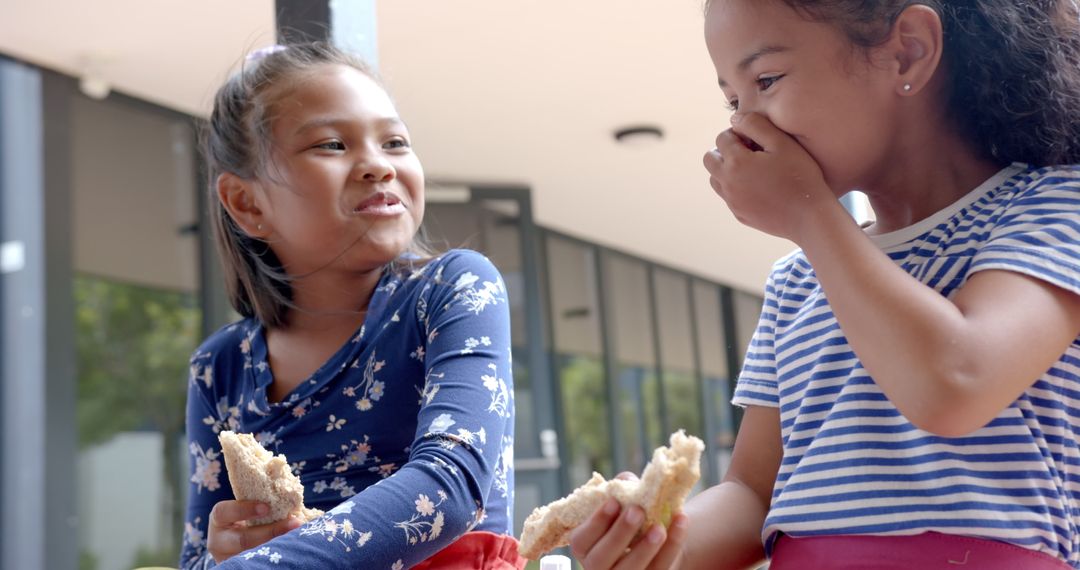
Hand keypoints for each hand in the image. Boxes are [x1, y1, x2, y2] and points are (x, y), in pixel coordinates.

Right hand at [207, 500, 302, 562]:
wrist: (240, 540)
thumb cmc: (248, 517)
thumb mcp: (246, 508)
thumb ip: (261, 501)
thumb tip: (290, 492)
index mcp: (219, 520)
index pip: (224, 512)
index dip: (244, 509)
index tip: (267, 507)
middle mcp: (219, 541)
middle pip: (242, 539)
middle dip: (270, 532)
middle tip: (294, 522)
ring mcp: (229, 558)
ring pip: (252, 554)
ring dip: (278, 544)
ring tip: (298, 535)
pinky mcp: (241, 567)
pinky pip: (260, 563)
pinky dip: (277, 553)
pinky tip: (293, 546)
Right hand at [569, 473, 688, 569]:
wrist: (653, 539)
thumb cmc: (628, 516)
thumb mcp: (620, 502)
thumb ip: (621, 488)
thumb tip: (628, 479)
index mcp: (584, 547)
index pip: (581, 540)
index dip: (596, 522)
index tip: (614, 502)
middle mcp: (597, 568)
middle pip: (601, 559)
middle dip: (620, 534)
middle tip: (636, 511)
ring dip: (645, 549)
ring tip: (659, 527)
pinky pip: (659, 568)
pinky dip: (672, 546)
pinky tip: (680, 522)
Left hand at [703, 112, 835, 241]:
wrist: (809, 217)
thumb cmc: (799, 176)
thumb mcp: (781, 143)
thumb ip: (755, 125)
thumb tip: (734, 120)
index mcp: (736, 162)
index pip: (722, 138)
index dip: (738, 133)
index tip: (756, 139)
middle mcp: (727, 183)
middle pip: (710, 159)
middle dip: (725, 150)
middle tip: (749, 151)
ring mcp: (732, 201)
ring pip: (715, 179)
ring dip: (727, 169)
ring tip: (753, 169)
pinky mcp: (739, 214)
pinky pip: (728, 196)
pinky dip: (736, 187)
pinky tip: (760, 186)